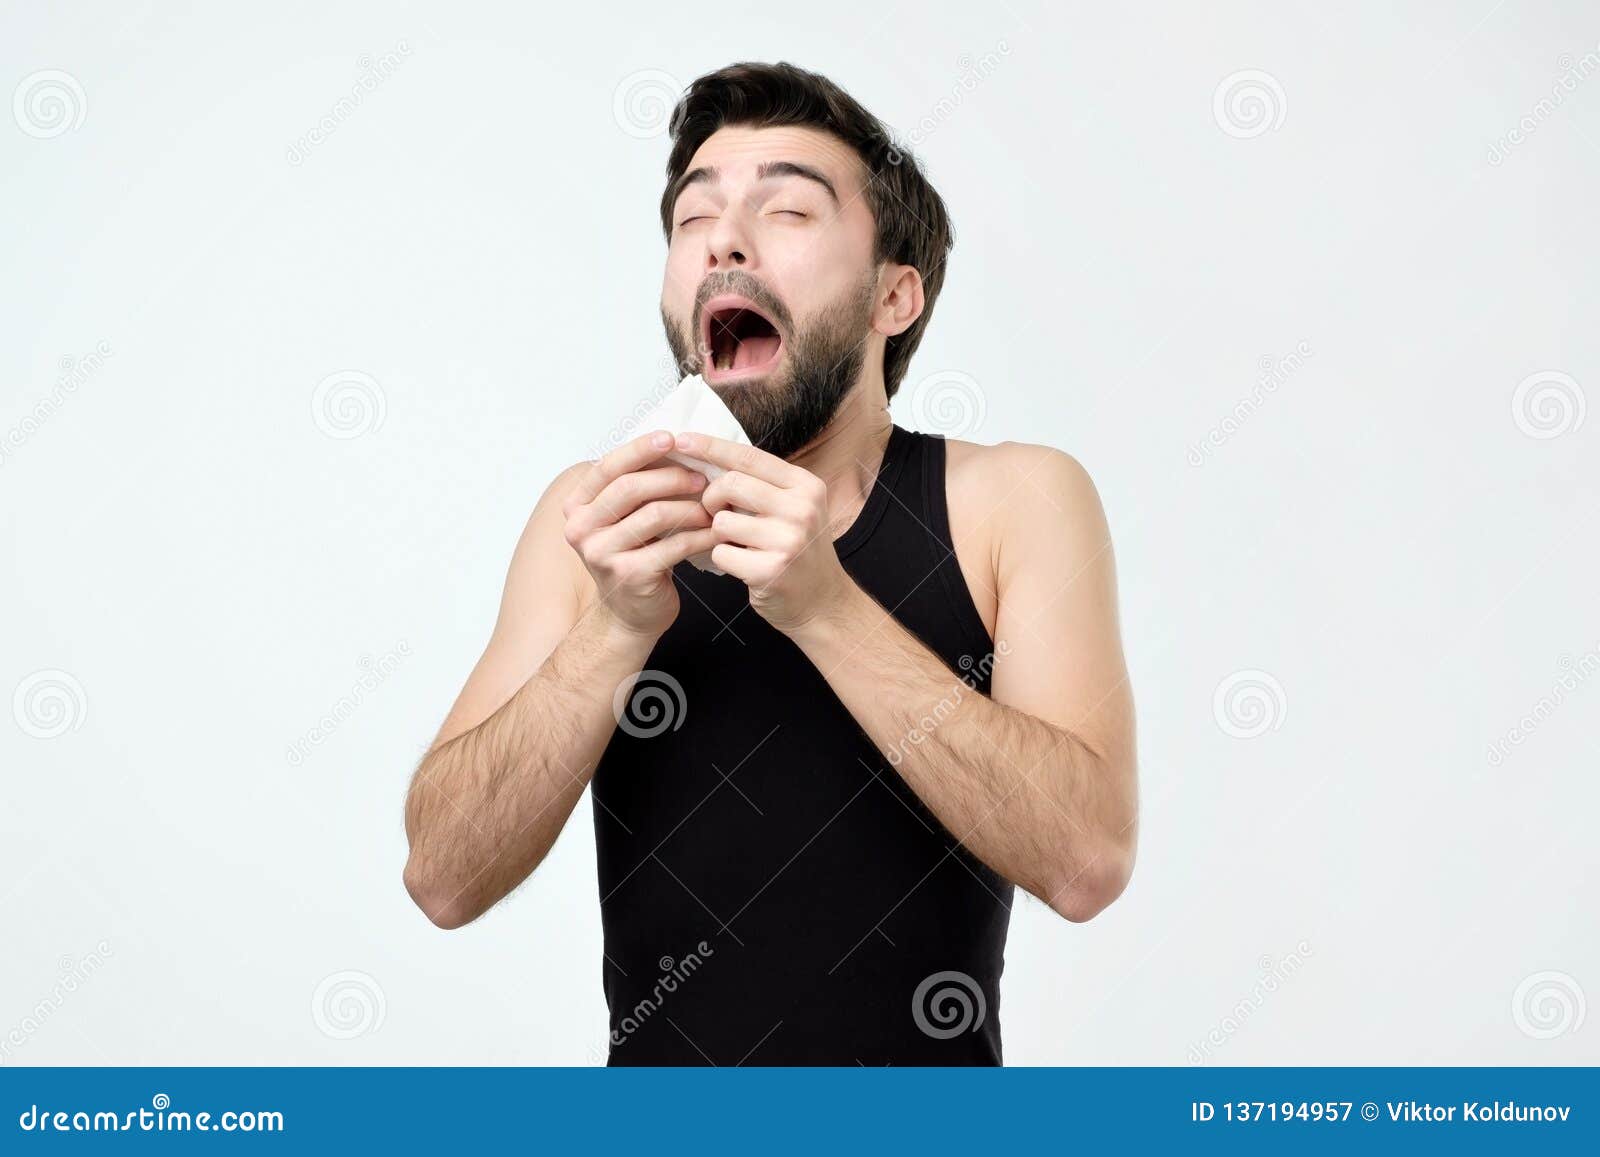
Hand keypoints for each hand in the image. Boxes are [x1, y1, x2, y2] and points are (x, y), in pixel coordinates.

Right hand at [561, 430, 719, 637]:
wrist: (630, 613)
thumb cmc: (633, 557)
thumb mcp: (624, 519)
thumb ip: (635, 486)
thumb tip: (673, 444)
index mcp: (577, 507)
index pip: (607, 467)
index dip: (640, 449)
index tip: (671, 438)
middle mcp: (580, 529)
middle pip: (630, 487)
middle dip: (672, 477)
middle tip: (703, 478)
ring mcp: (601, 554)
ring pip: (654, 514)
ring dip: (690, 507)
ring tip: (712, 507)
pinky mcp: (629, 575)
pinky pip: (673, 545)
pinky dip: (700, 535)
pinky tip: (716, 532)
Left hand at [674, 432, 857, 633]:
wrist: (822, 601)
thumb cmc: (798, 550)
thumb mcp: (795, 508)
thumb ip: (762, 485)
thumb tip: (710, 460)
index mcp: (805, 485)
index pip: (748, 456)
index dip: (710, 446)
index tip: (681, 440)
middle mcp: (801, 508)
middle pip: (730, 484)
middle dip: (711, 498)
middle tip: (717, 513)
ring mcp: (787, 540)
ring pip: (721, 521)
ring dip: (718, 534)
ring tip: (739, 543)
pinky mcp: (770, 570)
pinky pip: (721, 553)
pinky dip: (723, 559)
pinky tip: (742, 565)